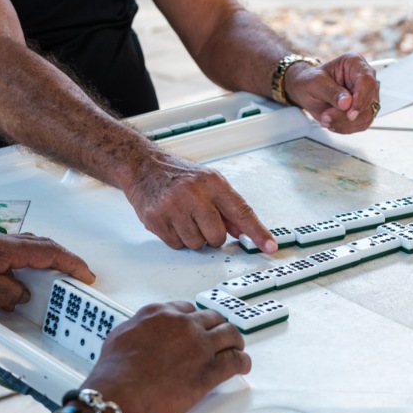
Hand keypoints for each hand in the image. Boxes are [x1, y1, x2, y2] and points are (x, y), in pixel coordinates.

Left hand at [0, 232, 94, 309]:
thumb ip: (7, 292)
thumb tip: (23, 295)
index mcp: (0, 248)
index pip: (49, 251)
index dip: (72, 263)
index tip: (86, 276)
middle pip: (42, 247)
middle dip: (64, 262)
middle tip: (77, 278)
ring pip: (27, 251)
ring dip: (45, 265)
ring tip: (54, 283)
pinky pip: (12, 258)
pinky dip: (27, 269)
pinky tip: (23, 283)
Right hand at [82, 302, 250, 412]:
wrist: (119, 396)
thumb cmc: (114, 372)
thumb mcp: (121, 335)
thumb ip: (140, 326)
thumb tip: (147, 329)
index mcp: (161, 313)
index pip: (187, 309)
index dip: (194, 320)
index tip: (197, 327)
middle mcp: (184, 325)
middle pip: (212, 318)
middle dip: (216, 327)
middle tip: (218, 336)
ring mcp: (200, 346)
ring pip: (229, 334)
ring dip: (234, 341)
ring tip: (236, 347)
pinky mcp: (210, 370)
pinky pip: (235, 361)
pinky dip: (242, 362)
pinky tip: (242, 364)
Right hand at [124, 153, 276, 250]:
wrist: (143, 166)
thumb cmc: (179, 175)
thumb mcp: (210, 183)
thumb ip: (229, 208)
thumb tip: (244, 232)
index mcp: (213, 183)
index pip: (242, 212)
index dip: (258, 232)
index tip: (270, 247)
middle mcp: (194, 194)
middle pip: (217, 236)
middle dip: (212, 235)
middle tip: (201, 220)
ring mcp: (173, 207)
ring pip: (197, 244)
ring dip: (193, 237)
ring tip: (184, 217)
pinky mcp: (156, 219)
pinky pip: (177, 245)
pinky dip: (177, 238)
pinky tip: (172, 220)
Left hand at [285, 53, 378, 133]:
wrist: (307, 91)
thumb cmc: (310, 80)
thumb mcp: (315, 82)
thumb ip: (331, 92)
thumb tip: (347, 103)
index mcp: (355, 63)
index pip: (367, 82)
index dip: (361, 99)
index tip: (350, 114)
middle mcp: (365, 79)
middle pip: (368, 102)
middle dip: (346, 116)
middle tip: (326, 117)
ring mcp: (366, 96)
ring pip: (366, 116)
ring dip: (344, 123)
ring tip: (325, 119)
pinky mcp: (364, 110)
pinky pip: (362, 124)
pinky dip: (346, 128)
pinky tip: (333, 123)